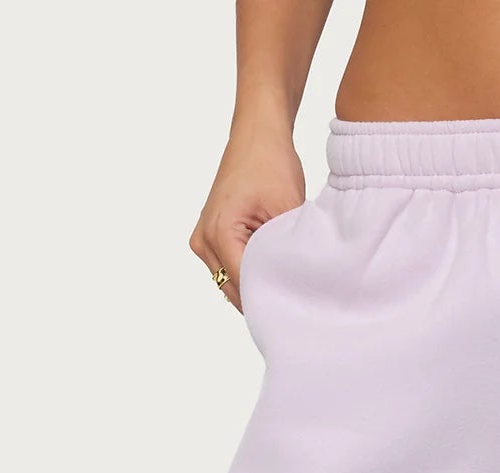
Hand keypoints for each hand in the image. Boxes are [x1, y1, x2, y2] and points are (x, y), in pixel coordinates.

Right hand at [189, 122, 305, 312]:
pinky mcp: (208, 238)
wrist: (256, 135)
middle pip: (235, 290)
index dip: (271, 300)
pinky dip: (249, 273)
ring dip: (256, 286)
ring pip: (231, 283)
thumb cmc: (271, 163)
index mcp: (219, 232)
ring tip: (284, 284)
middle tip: (294, 303)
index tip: (295, 311)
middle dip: (263, 297)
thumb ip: (288, 252)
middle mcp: (204, 240)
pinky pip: (229, 269)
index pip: (245, 286)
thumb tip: (298, 287)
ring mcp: (202, 240)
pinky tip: (271, 270)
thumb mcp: (288, 210)